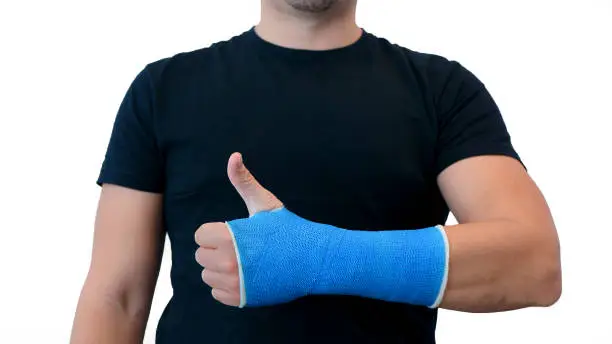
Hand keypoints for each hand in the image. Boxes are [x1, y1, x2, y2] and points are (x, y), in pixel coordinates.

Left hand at [194, 152, 283, 305]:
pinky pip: (216, 294)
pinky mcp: (240, 299)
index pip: (201, 235)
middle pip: (201, 256)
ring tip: (243, 262)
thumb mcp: (265, 204)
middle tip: (240, 247)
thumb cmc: (288, 230)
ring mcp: (233, 283)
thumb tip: (233, 156)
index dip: (216, 232)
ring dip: (219, 269)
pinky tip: (245, 276)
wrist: (313, 259)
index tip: (234, 233)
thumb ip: (244, 181)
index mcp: (228, 236)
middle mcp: (227, 261)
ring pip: (207, 276)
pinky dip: (227, 287)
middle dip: (216, 250)